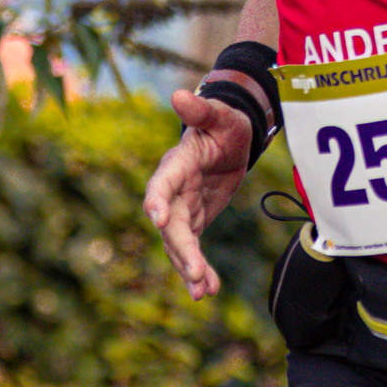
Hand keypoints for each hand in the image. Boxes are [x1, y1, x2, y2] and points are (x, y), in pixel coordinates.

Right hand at [143, 90, 254, 298]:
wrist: (229, 141)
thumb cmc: (224, 124)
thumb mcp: (221, 116)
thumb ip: (202, 111)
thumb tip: (179, 94)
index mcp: (176, 164)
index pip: (162, 184)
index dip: (158, 200)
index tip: (157, 218)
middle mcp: (173, 191)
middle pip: (171, 224)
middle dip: (182, 249)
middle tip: (196, 273)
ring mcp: (181, 210)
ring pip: (179, 244)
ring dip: (189, 267)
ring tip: (203, 292)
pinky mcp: (193, 223)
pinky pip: (192, 251)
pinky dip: (198, 270)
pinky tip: (208, 292)